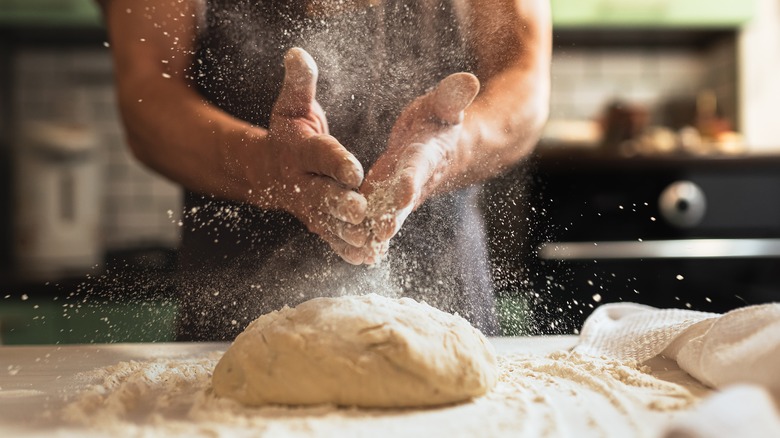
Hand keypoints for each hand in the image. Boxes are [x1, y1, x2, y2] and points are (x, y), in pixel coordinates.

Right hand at [250, 48, 368, 263]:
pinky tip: (367, 258)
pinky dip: (346, 249)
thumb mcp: (292, 105)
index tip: (355, 169)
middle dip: (340, 203)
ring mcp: (307, 206)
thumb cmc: (288, 131)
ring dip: (347, 233)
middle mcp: (301, 182)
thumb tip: (297, 53)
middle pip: (322, 194)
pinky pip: (330, 237)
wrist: (266, 169)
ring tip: (370, 240)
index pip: (319, 155)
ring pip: (328, 222)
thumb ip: (300, 83)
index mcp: (299, 150)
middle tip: (361, 211)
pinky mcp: (316, 222)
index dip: (336, 161)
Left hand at [357, 73, 480, 262]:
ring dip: (375, 231)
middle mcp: (415, 180)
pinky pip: (377, 219)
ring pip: (387, 215)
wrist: (445, 148)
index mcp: (427, 154)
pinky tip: (353, 251)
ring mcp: (400, 195)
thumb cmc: (440, 120)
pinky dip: (368, 235)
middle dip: (392, 216)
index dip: (411, 179)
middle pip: (403, 201)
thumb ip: (452, 96)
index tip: (403, 191)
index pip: (419, 167)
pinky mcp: (387, 201)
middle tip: (380, 233)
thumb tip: (469, 79)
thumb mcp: (444, 105)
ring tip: (360, 248)